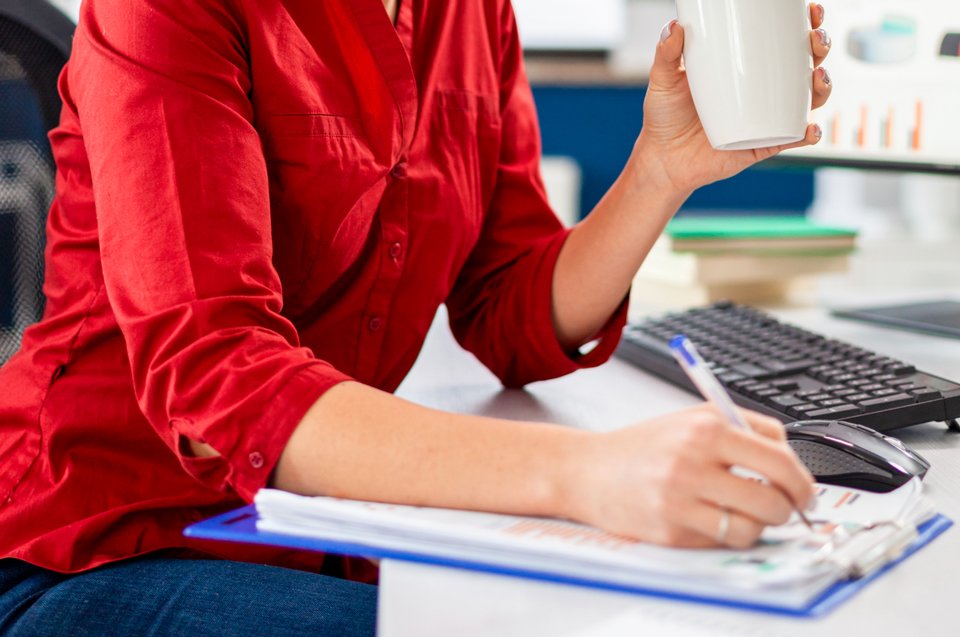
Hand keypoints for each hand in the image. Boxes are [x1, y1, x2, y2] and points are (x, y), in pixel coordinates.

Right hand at [565, 405, 815, 547]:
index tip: (804, 491)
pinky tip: (714, 519)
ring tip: (746, 514)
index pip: (778, 460)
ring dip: (759, 525)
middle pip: (772, 499)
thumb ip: (745, 427)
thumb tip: (792, 456)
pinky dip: (727, 534)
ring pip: (751, 527)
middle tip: (782, 507)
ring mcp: (679, 499)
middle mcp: (692, 462)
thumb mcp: (692, 418)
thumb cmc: (644, 445)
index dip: (802, 482)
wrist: (589, 469)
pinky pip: (721, 541)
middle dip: (787, 508)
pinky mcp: (669, 529)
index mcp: (705, 429)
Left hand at [633, 2, 832, 195]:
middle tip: (814, 40)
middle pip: (805, 63)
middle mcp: (763, 91)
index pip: (782, 40)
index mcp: (746, 67)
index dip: (803, 23)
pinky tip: (809, 128)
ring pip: (808, 99)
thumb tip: (673, 27)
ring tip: (817, 77)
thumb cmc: (665, 117)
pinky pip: (794, 139)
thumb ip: (666, 53)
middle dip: (820, 47)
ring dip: (823, 86)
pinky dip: (808, 134)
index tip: (809, 10)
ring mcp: (767, 118)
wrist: (662, 160)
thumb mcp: (663, 81)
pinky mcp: (764, 145)